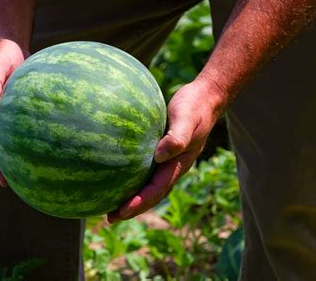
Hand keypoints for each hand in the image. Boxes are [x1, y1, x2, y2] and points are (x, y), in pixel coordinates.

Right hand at [0, 38, 27, 186]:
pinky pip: (34, 124)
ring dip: (24, 155)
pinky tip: (57, 143)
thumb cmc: (2, 55)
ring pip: (19, 138)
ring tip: (39, 172)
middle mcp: (3, 117)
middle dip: (11, 167)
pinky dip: (40, 135)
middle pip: (5, 147)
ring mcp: (15, 113)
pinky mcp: (27, 106)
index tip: (4, 181)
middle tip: (22, 186)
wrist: (10, 45)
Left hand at [107, 78, 225, 222]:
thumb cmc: (194, 106)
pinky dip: (134, 178)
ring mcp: (168, 160)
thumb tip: (160, 156)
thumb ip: (177, 137)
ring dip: (133, 196)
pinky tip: (118, 174)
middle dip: (133, 208)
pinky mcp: (162, 150)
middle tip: (110, 218)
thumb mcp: (186, 119)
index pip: (156, 190)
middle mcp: (173, 166)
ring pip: (150, 185)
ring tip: (111, 203)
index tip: (120, 212)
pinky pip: (146, 169)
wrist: (205, 97)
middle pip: (152, 194)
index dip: (139, 203)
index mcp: (179, 164)